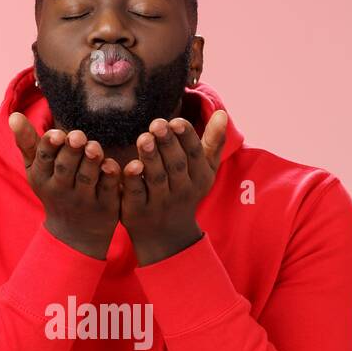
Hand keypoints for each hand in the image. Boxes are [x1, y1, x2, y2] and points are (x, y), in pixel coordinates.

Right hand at [10, 112, 120, 259]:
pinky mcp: (105, 207)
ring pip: (87, 178)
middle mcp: (61, 190)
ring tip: (94, 147)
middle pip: (65, 168)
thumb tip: (14, 116)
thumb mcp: (36, 170)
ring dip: (91, 162)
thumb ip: (27, 142)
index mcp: (42, 178)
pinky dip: (111, 177)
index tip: (57, 134)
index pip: (44, 159)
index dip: (50, 146)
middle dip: (71, 151)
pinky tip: (112, 164)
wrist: (74, 234)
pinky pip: (108, 190)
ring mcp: (84, 200)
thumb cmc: (53, 190)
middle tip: (78, 136)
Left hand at [119, 110, 228, 265]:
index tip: (176, 122)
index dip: (186, 137)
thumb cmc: (185, 193)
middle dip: (168, 143)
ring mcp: (160, 202)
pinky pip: (136, 194)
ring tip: (144, 138)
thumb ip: (213, 142)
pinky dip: (134, 180)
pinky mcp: (138, 211)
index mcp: (198, 177)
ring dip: (151, 158)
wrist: (167, 237)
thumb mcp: (204, 171)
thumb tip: (221, 113)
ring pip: (157, 178)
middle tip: (157, 124)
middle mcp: (181, 190)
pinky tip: (129, 165)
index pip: (194, 154)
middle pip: (176, 165)